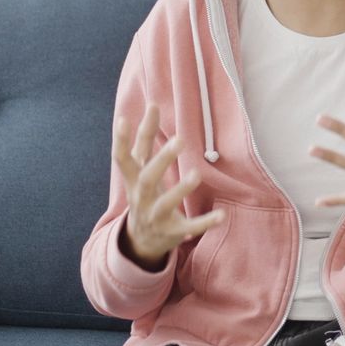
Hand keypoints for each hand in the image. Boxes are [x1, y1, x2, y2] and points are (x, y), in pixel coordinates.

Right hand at [113, 104, 223, 268]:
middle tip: (179, 140)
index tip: (124, 118)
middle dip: (162, 160)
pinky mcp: (172, 232)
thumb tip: (151, 104)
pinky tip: (222, 215)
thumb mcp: (140, 169)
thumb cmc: (144, 194)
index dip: (122, 139)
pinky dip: (205, 222)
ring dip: (181, 189)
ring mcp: (155, 215)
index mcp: (133, 179)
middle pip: (147, 177)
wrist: (140, 241)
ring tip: (196, 173)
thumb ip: (146, 140)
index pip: (123, 158)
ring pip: (166, 203)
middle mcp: (141, 196)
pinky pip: (189, 227)